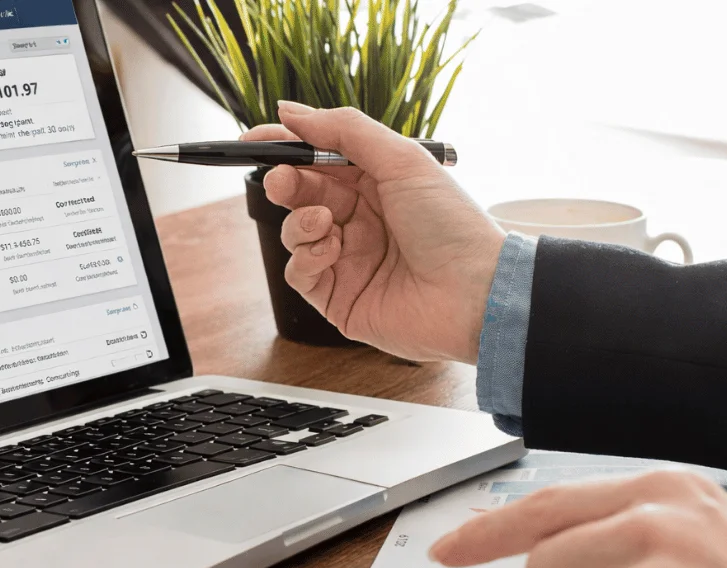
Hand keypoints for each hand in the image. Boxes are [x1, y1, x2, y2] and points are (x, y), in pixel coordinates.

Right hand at [243, 101, 504, 362]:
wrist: (474, 294)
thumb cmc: (451, 226)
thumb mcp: (401, 160)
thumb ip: (344, 131)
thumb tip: (291, 111)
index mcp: (377, 183)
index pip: (319, 159)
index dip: (285, 148)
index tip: (252, 140)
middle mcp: (360, 220)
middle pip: (302, 194)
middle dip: (286, 183)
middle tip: (282, 180)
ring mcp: (347, 260)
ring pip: (295, 233)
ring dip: (299, 223)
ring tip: (323, 223)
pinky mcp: (338, 298)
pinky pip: (300, 272)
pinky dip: (307, 257)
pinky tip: (332, 252)